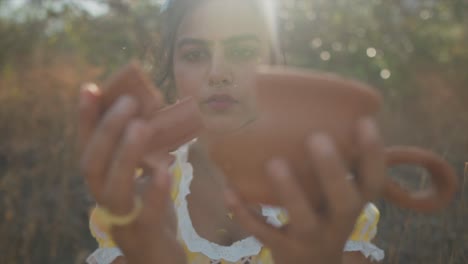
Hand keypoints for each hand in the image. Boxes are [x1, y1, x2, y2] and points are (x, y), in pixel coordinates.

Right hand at [78, 84, 184, 263]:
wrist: (158, 251)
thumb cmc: (149, 206)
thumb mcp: (144, 173)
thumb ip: (142, 149)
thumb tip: (149, 110)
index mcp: (102, 180)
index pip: (87, 146)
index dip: (87, 119)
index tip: (91, 88)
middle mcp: (104, 197)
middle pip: (93, 164)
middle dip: (107, 130)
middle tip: (128, 102)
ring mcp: (122, 217)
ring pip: (114, 188)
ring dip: (125, 154)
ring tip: (141, 126)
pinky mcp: (145, 232)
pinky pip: (146, 214)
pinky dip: (154, 192)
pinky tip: (166, 170)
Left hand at [225, 118, 384, 263]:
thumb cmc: (324, 217)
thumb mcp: (336, 199)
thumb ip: (334, 169)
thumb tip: (319, 116)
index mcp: (354, 204)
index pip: (373, 181)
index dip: (373, 154)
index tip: (364, 121)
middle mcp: (338, 223)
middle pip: (344, 201)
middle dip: (333, 171)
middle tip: (317, 138)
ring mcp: (310, 239)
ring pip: (304, 220)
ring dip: (290, 191)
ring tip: (274, 162)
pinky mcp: (283, 249)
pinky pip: (263, 232)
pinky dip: (245, 213)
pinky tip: (229, 191)